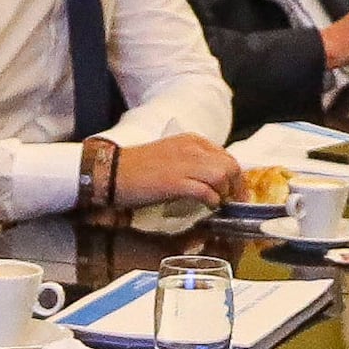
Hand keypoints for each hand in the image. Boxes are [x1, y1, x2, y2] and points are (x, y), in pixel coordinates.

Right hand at [111, 133, 245, 214]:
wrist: (113, 172)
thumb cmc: (139, 168)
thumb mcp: (171, 156)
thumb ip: (192, 163)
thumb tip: (211, 181)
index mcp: (192, 141)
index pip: (226, 157)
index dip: (235, 177)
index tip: (235, 192)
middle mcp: (192, 148)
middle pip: (230, 166)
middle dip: (236, 186)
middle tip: (232, 203)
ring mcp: (185, 163)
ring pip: (222, 176)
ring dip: (225, 194)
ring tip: (219, 205)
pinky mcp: (176, 181)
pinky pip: (206, 191)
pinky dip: (212, 200)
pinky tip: (208, 207)